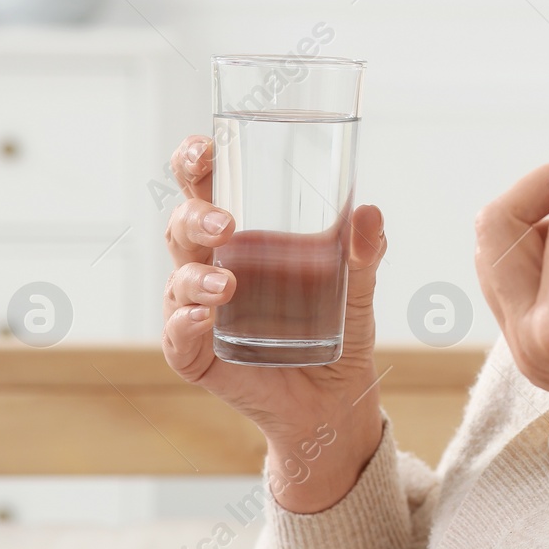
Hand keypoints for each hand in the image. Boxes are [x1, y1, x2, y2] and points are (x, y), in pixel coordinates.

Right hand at [161, 134, 386, 511]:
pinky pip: (178, 337)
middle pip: (182, 227)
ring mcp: (200, 312)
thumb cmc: (338, 331)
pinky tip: (201, 318)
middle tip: (225, 223)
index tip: (204, 146)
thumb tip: (369, 213)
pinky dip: (184, 324)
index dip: (195, 163)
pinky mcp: (200, 357)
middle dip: (195, 217)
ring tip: (227, 287)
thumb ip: (364, 252)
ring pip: (179, 281)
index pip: (207, 190)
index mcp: (243, 240)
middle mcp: (213, 268)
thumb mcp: (357, 288)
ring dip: (196, 278)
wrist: (337, 402)